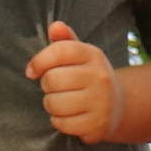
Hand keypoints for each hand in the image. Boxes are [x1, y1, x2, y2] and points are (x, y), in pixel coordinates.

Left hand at [25, 21, 123, 141]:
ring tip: (62, 102)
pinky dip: (59, 121)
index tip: (32, 71)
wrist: (119, 105)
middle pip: (52, 79)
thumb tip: (56, 26)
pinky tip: (70, 116)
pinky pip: (61, 123)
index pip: (59, 51)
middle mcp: (100, 77)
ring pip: (54, 103)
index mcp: (94, 55)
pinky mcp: (97, 124)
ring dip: (51, 105)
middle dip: (47, 86)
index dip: (39, 61)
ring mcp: (101, 102)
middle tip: (57, 88)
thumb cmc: (88, 76)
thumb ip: (65, 41)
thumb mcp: (80, 56)